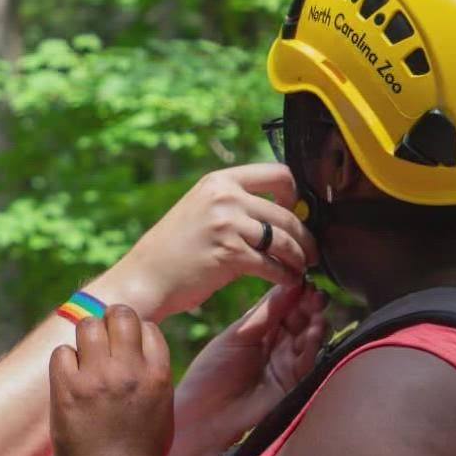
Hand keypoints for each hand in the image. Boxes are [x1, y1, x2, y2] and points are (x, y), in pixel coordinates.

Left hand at [49, 305, 174, 455]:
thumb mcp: (162, 411)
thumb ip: (153, 377)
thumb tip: (139, 350)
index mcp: (158, 376)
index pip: (147, 327)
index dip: (135, 336)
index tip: (127, 355)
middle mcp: (130, 371)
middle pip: (119, 314)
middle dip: (110, 323)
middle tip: (103, 346)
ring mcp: (97, 379)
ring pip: (87, 326)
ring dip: (85, 339)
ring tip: (84, 362)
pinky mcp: (67, 391)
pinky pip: (61, 352)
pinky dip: (65, 362)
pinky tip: (69, 381)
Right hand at [96, 164, 317, 320]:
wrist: (145, 277)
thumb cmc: (173, 251)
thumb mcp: (201, 211)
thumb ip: (234, 205)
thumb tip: (279, 211)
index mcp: (219, 181)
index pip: (279, 173)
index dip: (296, 195)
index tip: (297, 214)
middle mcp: (224, 196)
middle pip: (287, 212)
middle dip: (305, 236)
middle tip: (311, 252)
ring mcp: (227, 224)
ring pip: (284, 239)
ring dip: (300, 257)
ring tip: (302, 268)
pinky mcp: (229, 253)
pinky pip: (273, 264)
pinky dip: (286, 276)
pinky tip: (288, 281)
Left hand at [168, 281, 329, 455]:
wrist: (204, 415)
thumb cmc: (212, 373)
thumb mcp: (237, 336)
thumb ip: (265, 314)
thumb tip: (289, 285)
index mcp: (261, 332)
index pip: (284, 308)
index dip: (294, 294)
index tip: (303, 279)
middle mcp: (278, 347)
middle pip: (301, 321)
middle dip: (309, 306)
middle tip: (315, 293)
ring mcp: (287, 365)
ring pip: (308, 340)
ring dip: (315, 323)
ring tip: (317, 308)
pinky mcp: (294, 384)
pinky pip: (309, 361)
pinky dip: (313, 344)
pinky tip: (314, 329)